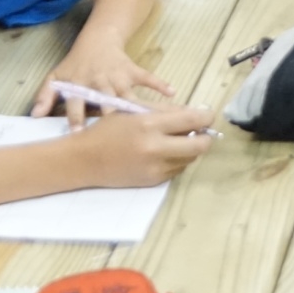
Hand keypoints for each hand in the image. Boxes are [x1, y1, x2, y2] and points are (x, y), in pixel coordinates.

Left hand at [33, 35, 177, 127]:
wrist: (99, 38)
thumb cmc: (76, 63)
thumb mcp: (56, 76)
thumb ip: (45, 96)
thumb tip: (34, 116)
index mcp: (80, 83)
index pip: (76, 102)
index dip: (76, 117)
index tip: (79, 134)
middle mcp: (99, 80)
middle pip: (104, 99)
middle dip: (110, 114)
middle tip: (117, 133)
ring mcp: (118, 75)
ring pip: (127, 93)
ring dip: (135, 105)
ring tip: (146, 121)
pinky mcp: (133, 70)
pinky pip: (148, 77)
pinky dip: (160, 84)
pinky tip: (171, 94)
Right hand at [76, 105, 215, 186]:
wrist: (85, 160)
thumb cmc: (108, 130)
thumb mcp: (134, 111)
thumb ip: (165, 110)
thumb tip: (194, 112)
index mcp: (149, 125)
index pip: (192, 120)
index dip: (206, 116)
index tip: (208, 114)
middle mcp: (155, 148)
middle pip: (199, 145)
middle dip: (205, 137)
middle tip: (201, 131)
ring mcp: (155, 168)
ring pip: (190, 159)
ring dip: (190, 148)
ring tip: (178, 140)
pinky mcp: (153, 181)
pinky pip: (177, 170)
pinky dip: (177, 160)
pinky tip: (165, 152)